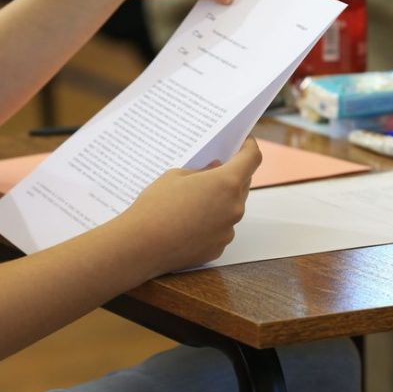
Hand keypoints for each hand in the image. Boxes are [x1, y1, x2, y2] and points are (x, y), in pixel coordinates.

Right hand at [120, 137, 261, 275]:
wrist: (140, 246)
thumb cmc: (155, 207)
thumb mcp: (175, 176)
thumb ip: (201, 171)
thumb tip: (214, 169)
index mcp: (226, 183)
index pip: (252, 158)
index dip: (249, 147)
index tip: (244, 143)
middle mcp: (234, 207)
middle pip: (242, 185)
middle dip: (231, 176)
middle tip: (213, 170)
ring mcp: (228, 230)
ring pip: (231, 208)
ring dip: (220, 201)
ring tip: (194, 200)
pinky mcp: (218, 248)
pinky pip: (221, 228)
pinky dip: (211, 223)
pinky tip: (189, 222)